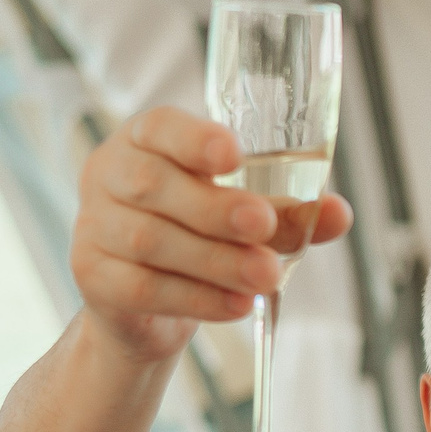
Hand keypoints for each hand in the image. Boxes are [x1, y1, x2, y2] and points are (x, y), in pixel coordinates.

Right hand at [69, 106, 353, 361]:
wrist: (145, 305)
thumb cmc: (197, 237)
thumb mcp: (243, 218)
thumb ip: (286, 212)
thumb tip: (339, 213)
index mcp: (145, 140)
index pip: (160, 126)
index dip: (194, 138)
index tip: (234, 154)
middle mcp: (109, 175)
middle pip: (155, 185)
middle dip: (216, 209)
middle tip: (265, 226)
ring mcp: (93, 226)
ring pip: (150, 241)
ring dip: (216, 260)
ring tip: (266, 276)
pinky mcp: (91, 276)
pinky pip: (143, 288)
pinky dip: (197, 298)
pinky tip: (236, 304)